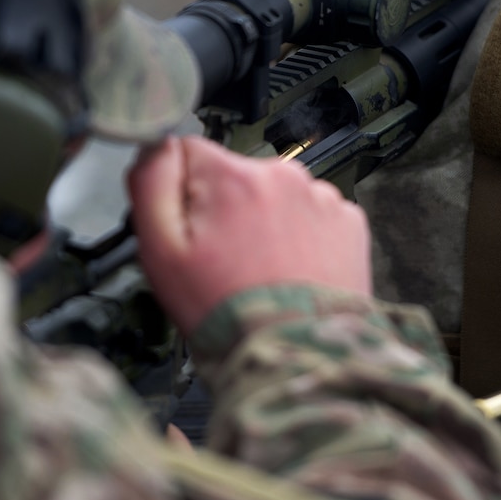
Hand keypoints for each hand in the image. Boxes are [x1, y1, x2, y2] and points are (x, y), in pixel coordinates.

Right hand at [126, 135, 371, 334]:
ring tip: (259, 273)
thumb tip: (156, 142)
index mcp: (233, 177)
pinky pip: (311, 216)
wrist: (298, 357)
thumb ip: (152, 182)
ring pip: (273, 196)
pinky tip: (289, 272)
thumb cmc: (227, 313)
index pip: (189, 152)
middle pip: (234, 175)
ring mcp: (321, 198)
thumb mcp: (160, 251)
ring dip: (264, 224)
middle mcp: (282, 176)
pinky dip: (300, 239)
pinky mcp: (348, 223)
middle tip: (224, 262)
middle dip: (225, 210)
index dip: (181, 194)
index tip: (191, 233)